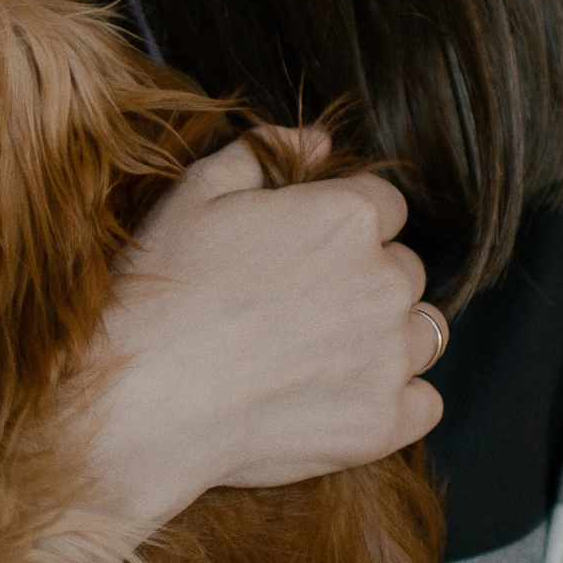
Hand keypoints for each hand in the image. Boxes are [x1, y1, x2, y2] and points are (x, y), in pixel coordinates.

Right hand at [70, 136, 446, 551]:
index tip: (303, 256)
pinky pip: (425, 404)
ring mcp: (390, 356)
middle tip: (298, 312)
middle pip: (403, 271)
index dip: (342, 228)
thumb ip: (262, 152)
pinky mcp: (385, 422)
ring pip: (423, 333)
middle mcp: (386, 280)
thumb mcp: (196, 193)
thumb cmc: (160, 289)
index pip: (385, 208)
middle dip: (364, 284)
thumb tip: (319, 140)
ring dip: (388, 338)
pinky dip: (395, 403)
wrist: (138, 399)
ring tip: (321, 358)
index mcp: (350, 215)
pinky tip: (342, 402)